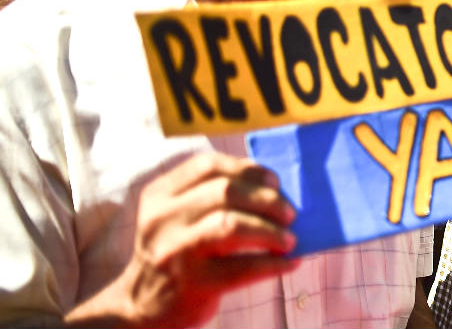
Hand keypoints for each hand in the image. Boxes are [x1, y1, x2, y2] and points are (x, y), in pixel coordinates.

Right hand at [67, 154, 297, 327]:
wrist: (142, 305)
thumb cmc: (178, 251)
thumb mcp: (179, 217)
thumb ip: (213, 196)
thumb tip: (276, 189)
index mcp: (160, 194)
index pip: (208, 165)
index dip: (248, 170)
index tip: (275, 182)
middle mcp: (162, 218)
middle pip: (224, 192)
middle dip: (267, 200)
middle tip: (289, 213)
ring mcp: (174, 251)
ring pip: (231, 225)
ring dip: (271, 230)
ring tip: (290, 239)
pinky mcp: (190, 284)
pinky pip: (242, 268)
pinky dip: (273, 264)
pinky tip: (289, 262)